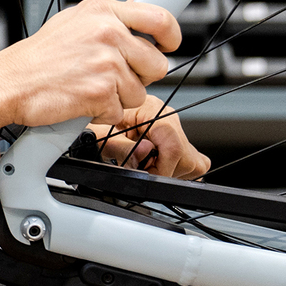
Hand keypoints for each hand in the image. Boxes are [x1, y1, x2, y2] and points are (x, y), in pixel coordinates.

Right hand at [0, 0, 178, 129]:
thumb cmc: (37, 56)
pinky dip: (102, 113)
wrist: (9, 83)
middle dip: (140, 76)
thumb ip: (110, 16)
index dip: (171, 35)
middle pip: (156, 63)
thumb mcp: (73, 21)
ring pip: (139, 92)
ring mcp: (106, 64)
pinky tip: (82, 100)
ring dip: (118, 98)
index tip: (169, 44)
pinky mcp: (101, 93)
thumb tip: (141, 1)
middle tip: (114, 77)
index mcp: (102, 12)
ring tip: (89, 88)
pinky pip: (120, 112)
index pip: (159, 18)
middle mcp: (108, 33)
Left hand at [88, 96, 210, 179]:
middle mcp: (168, 116)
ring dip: (170, 171)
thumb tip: (145, 153)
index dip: (162, 168)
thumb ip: (121, 147)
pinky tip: (155, 166)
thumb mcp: (100, 136)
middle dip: (165, 171)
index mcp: (152, 110)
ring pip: (192, 161)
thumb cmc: (95, 120)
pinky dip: (175, 169)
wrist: (93, 111)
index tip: (148, 176)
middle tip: (142, 169)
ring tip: (145, 165)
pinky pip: (190, 160)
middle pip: (186, 156)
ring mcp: (174, 128)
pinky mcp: (175, 138)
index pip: (173, 146)